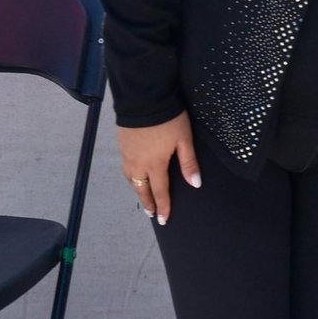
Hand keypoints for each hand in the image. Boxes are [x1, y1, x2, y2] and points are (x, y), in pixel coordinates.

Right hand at [117, 111, 200, 225]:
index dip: (163, 206)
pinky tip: (134, 176)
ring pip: (131, 179)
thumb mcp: (184, 139)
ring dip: (138, 190)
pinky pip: (125, 168)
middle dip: (148, 202)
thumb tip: (195, 184)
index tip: (164, 220)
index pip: (159, 191)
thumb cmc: (169, 118)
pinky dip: (130, 177)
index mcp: (155, 164)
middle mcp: (138, 163)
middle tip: (152, 213)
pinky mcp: (122, 145)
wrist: (144, 99)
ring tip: (144, 197)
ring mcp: (127, 154)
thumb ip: (189, 162)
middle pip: (142, 188)